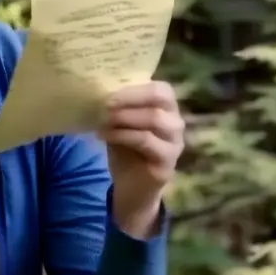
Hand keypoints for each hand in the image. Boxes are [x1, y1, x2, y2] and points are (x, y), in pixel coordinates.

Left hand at [101, 81, 184, 237]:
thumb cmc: (126, 148)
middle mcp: (176, 122)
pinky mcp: (168, 161)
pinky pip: (146, 141)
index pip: (161, 88)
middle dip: (130, 99)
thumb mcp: (120, 123)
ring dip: (125, 117)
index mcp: (167, 108)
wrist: (130, 186)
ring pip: (154, 119)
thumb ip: (118, 107)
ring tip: (104, 120)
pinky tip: (105, 135)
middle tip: (105, 104)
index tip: (109, 93)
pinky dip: (123, 135)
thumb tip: (99, 89)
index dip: (135, 89)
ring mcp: (175, 142)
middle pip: (160, 100)